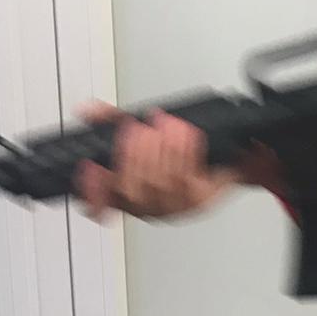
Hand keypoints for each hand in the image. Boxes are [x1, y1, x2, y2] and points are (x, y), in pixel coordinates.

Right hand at [75, 104, 238, 221]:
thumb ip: (112, 122)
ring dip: (159, 149)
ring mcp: (173, 206)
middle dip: (132, 155)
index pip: (100, 205)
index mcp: (126, 195)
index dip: (91, 190)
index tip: (90, 166)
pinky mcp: (198, 200)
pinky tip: (183, 133)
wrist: (228, 157)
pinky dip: (181, 151)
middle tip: (137, 129)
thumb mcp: (142, 132)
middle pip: (130, 191)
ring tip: (162, 124)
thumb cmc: (182, 151)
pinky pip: (184, 178)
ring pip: (158, 184)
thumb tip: (88, 109)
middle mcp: (147, 206)